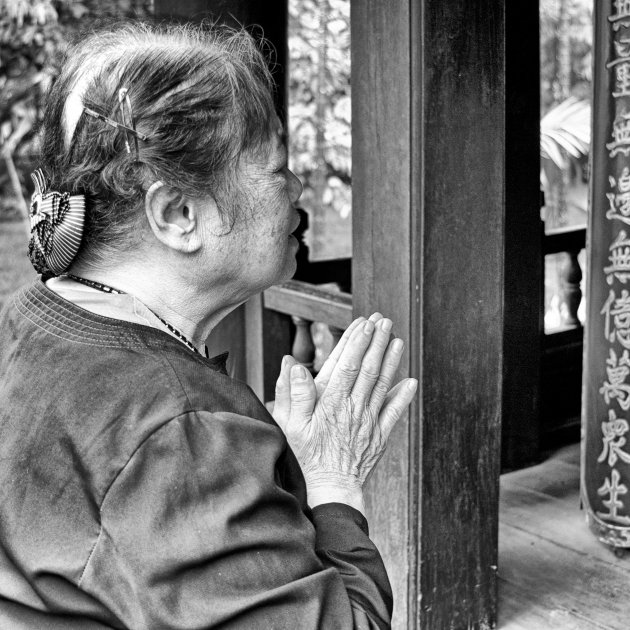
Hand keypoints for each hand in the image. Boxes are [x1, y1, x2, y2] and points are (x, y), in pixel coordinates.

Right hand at [273, 314, 417, 514]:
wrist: (330, 488)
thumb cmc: (305, 456)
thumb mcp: (290, 426)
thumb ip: (293, 394)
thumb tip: (294, 366)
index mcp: (331, 403)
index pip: (346, 365)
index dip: (357, 342)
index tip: (364, 324)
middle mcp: (353, 408)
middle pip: (368, 369)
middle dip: (377, 342)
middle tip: (384, 321)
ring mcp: (369, 421)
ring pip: (382, 385)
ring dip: (391, 361)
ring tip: (397, 339)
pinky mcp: (380, 435)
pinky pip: (394, 412)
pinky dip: (403, 396)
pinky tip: (411, 381)